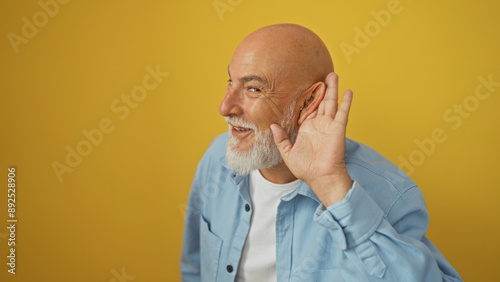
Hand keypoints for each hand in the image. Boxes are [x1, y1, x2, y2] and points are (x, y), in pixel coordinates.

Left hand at [271, 72, 353, 206]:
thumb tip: (273, 125)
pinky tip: (349, 91)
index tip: (304, 85)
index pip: (306, 109)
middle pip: (321, 102)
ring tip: (333, 75)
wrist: (320, 178)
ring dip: (333, 89)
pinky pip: (343, 113)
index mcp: (307, 129)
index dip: (306, 98)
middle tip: (323, 74)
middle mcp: (319, 124)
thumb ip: (281, 139)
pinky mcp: (338, 129)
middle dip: (322, 88)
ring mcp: (329, 125)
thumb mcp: (288, 153)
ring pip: (331, 102)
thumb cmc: (305, 169)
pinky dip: (346, 102)